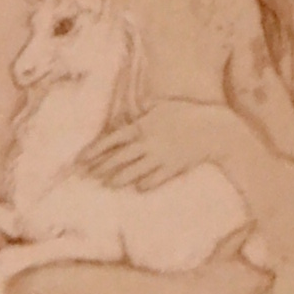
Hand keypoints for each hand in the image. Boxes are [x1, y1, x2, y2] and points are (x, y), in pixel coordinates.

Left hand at [87, 100, 237, 190]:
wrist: (213, 130)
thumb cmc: (187, 113)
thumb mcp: (161, 105)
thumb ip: (142, 109)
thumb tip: (128, 108)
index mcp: (142, 126)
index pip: (111, 140)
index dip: (94, 150)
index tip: (81, 159)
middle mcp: (147, 143)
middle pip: (118, 159)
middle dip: (100, 168)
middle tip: (86, 176)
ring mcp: (159, 158)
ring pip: (132, 172)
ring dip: (117, 179)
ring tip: (107, 184)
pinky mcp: (172, 170)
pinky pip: (153, 181)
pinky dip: (144, 184)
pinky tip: (136, 187)